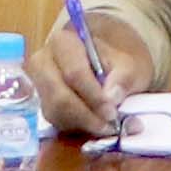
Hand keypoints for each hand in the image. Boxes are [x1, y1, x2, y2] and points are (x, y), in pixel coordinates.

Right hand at [31, 11, 153, 136]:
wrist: (113, 71)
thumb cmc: (120, 65)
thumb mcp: (131, 67)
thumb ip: (125, 78)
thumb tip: (111, 96)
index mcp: (64, 42)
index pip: (74, 73)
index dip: (93, 96)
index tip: (112, 112)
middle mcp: (43, 61)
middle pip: (59, 96)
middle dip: (86, 115)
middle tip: (108, 125)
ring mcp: (39, 84)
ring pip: (55, 112)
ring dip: (82, 124)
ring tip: (105, 127)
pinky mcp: (42, 103)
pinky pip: (55, 121)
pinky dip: (76, 127)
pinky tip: (94, 125)